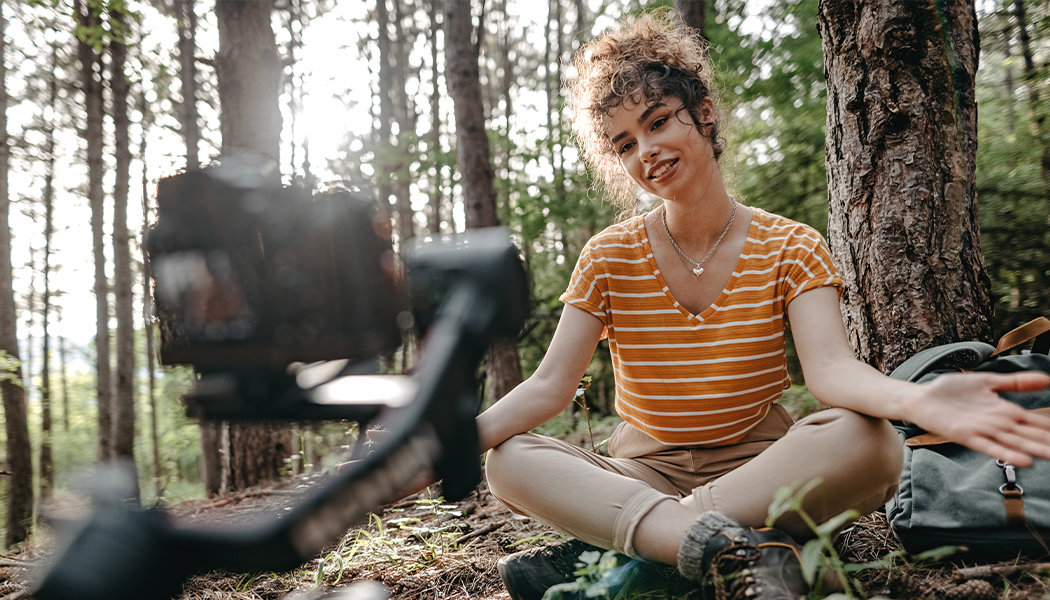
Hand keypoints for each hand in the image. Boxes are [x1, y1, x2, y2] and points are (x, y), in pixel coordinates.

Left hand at [902, 371, 1049, 465]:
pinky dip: (1006, 453)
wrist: (920, 396)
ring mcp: (982, 431)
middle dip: (1047, 443)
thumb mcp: (987, 381)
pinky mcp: (965, 435)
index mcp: (1004, 411)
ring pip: (1013, 443)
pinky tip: (1024, 461)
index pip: (1034, 422)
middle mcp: (997, 424)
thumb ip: (1015, 383)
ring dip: (1034, 451)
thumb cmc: (951, 390)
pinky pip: (989, 446)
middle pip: (1028, 436)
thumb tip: (1047, 378)